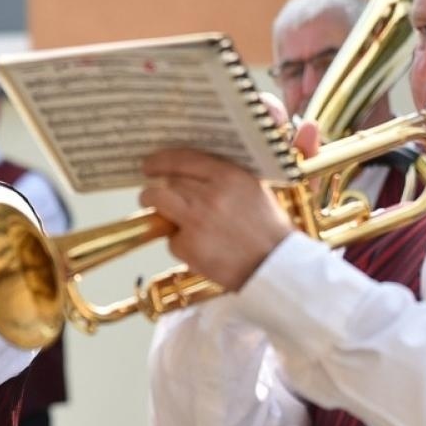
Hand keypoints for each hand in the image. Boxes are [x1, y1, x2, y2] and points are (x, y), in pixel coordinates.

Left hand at [136, 120, 320, 292]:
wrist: (275, 266)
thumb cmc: (267, 229)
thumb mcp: (253, 188)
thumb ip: (223, 176)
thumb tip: (189, 172)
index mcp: (228, 176)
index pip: (182, 159)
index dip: (161, 161)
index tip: (150, 165)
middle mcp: (209, 195)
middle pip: (166, 181)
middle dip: (155, 187)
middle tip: (151, 193)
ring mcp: (196, 221)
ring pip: (157, 202)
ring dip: (153, 206)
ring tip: (162, 214)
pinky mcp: (188, 247)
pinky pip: (171, 239)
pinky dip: (179, 244)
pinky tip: (198, 248)